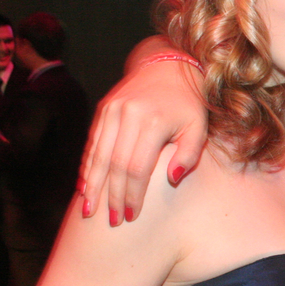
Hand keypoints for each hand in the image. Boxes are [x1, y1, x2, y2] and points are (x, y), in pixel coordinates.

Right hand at [79, 54, 207, 225]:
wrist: (168, 64)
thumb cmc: (188, 103)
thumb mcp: (199, 126)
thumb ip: (189, 154)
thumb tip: (171, 180)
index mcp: (153, 120)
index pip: (137, 167)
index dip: (132, 194)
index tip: (131, 215)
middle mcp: (128, 114)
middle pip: (114, 164)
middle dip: (111, 196)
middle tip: (110, 220)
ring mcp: (112, 110)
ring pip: (98, 154)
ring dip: (93, 185)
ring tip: (89, 210)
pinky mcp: (104, 109)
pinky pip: (93, 142)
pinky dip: (88, 166)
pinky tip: (85, 186)